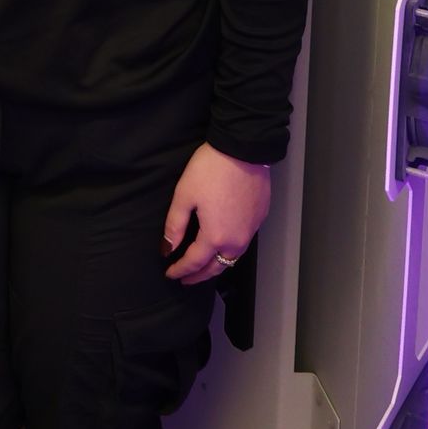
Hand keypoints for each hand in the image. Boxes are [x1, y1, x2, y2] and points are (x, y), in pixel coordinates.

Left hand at [163, 143, 271, 284]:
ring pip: (232, 258)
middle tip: (186, 279)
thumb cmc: (211, 170)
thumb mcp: (184, 196)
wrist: (243, 149)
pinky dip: (230, 250)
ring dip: (216, 265)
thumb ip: (175, 226)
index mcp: (215, 236)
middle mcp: (236, 240)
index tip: (170, 273)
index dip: (180, 269)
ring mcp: (251, 230)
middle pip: (216, 267)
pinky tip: (222, 244)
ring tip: (203, 267)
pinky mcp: (259, 218)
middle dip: (199, 276)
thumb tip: (167, 248)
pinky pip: (243, 243)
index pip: (194, 262)